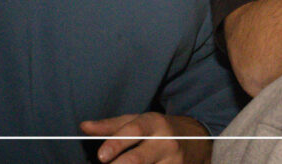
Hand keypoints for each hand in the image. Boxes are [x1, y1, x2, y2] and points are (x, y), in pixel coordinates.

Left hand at [79, 113, 210, 163]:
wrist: (197, 140)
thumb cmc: (158, 130)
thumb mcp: (139, 121)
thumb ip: (111, 126)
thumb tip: (83, 127)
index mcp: (154, 123)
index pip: (134, 131)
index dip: (117, 144)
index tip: (101, 156)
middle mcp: (165, 142)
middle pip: (138, 159)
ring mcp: (173, 161)